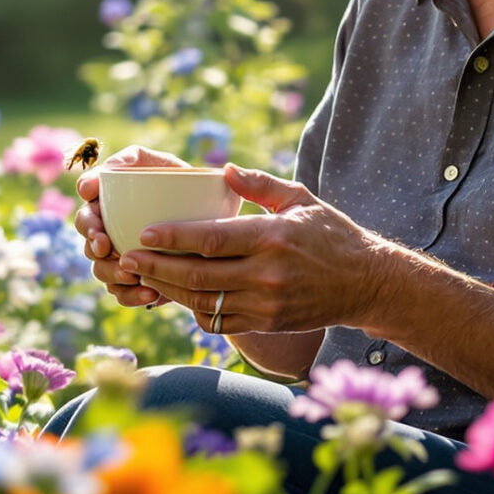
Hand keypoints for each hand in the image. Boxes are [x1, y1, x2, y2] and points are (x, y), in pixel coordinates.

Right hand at [73, 144, 188, 309]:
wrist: (214, 214)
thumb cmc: (180, 182)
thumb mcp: (157, 163)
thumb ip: (128, 159)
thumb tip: (93, 181)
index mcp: (108, 208)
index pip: (87, 214)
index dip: (86, 220)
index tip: (98, 227)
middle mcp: (109, 233)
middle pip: (88, 244)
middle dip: (93, 246)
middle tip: (105, 246)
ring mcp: (121, 258)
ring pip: (102, 271)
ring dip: (111, 273)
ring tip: (131, 274)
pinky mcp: (136, 280)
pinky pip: (124, 294)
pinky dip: (132, 296)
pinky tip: (150, 295)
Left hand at [118, 167, 403, 335]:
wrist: (366, 283)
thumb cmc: (331, 234)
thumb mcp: (300, 199)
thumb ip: (260, 184)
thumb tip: (223, 169)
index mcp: (271, 238)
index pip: (210, 240)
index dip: (171, 237)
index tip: (142, 232)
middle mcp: (266, 275)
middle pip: (196, 275)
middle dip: (156, 267)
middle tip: (127, 258)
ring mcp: (265, 304)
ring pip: (202, 301)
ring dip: (167, 290)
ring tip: (142, 276)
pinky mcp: (266, 323)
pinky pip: (218, 321)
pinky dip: (193, 310)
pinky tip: (177, 295)